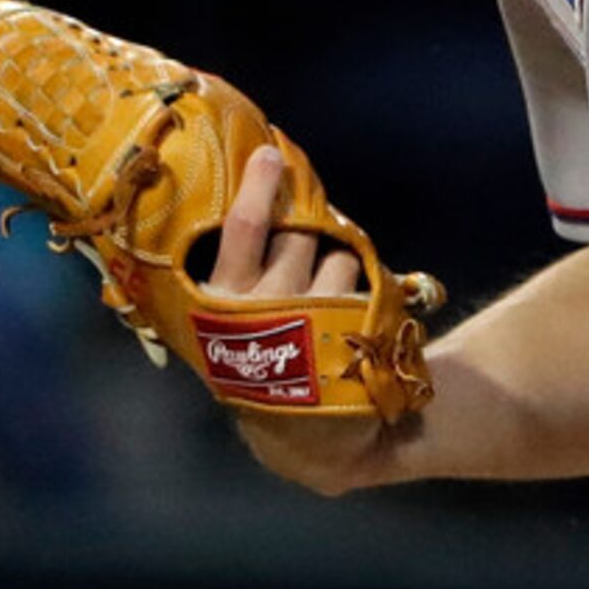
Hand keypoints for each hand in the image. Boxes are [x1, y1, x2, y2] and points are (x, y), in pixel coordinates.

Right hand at [210, 146, 394, 494]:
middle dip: (306, 232)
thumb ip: (234, 268)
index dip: (258, 188)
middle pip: (299, 233)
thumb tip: (252, 190)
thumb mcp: (228, 325)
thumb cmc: (261, 362)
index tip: (271, 152)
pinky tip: (351, 322)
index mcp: (221, 304)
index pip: (243, 232)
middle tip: (298, 259)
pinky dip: (365, 290)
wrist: (306, 437)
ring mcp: (313, 321)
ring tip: (322, 307)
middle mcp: (265, 309)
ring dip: (337, 266)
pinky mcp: (353, 333)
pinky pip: (367, 280)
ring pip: (337, 254)